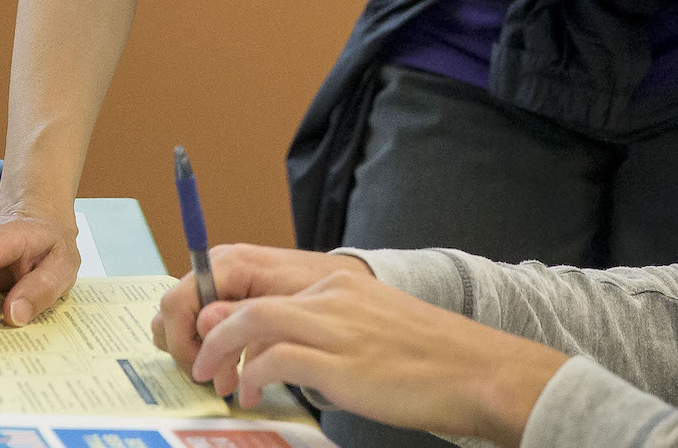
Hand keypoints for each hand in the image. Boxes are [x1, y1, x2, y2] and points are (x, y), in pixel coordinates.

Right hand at [150, 243, 369, 370]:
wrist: (337, 278)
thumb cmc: (316, 288)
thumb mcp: (285, 306)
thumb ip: (243, 316)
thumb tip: (201, 326)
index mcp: (227, 264)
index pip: (175, 303)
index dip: (181, 343)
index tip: (204, 373)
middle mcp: (214, 267)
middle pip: (170, 313)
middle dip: (189, 351)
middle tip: (219, 377)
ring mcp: (216, 280)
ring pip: (181, 321)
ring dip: (199, 352)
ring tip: (230, 377)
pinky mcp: (223, 293)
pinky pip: (199, 323)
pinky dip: (210, 348)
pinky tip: (235, 367)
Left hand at [188, 268, 567, 447]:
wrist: (476, 371)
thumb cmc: (428, 362)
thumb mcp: (369, 333)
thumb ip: (322, 334)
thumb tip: (272, 353)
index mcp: (338, 284)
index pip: (265, 289)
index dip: (228, 314)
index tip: (213, 340)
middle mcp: (333, 295)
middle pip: (248, 299)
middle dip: (213, 331)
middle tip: (200, 363)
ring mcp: (337, 326)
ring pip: (253, 321)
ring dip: (221, 351)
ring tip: (214, 379)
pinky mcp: (341, 361)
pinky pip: (275, 360)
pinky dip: (252, 375)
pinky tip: (250, 393)